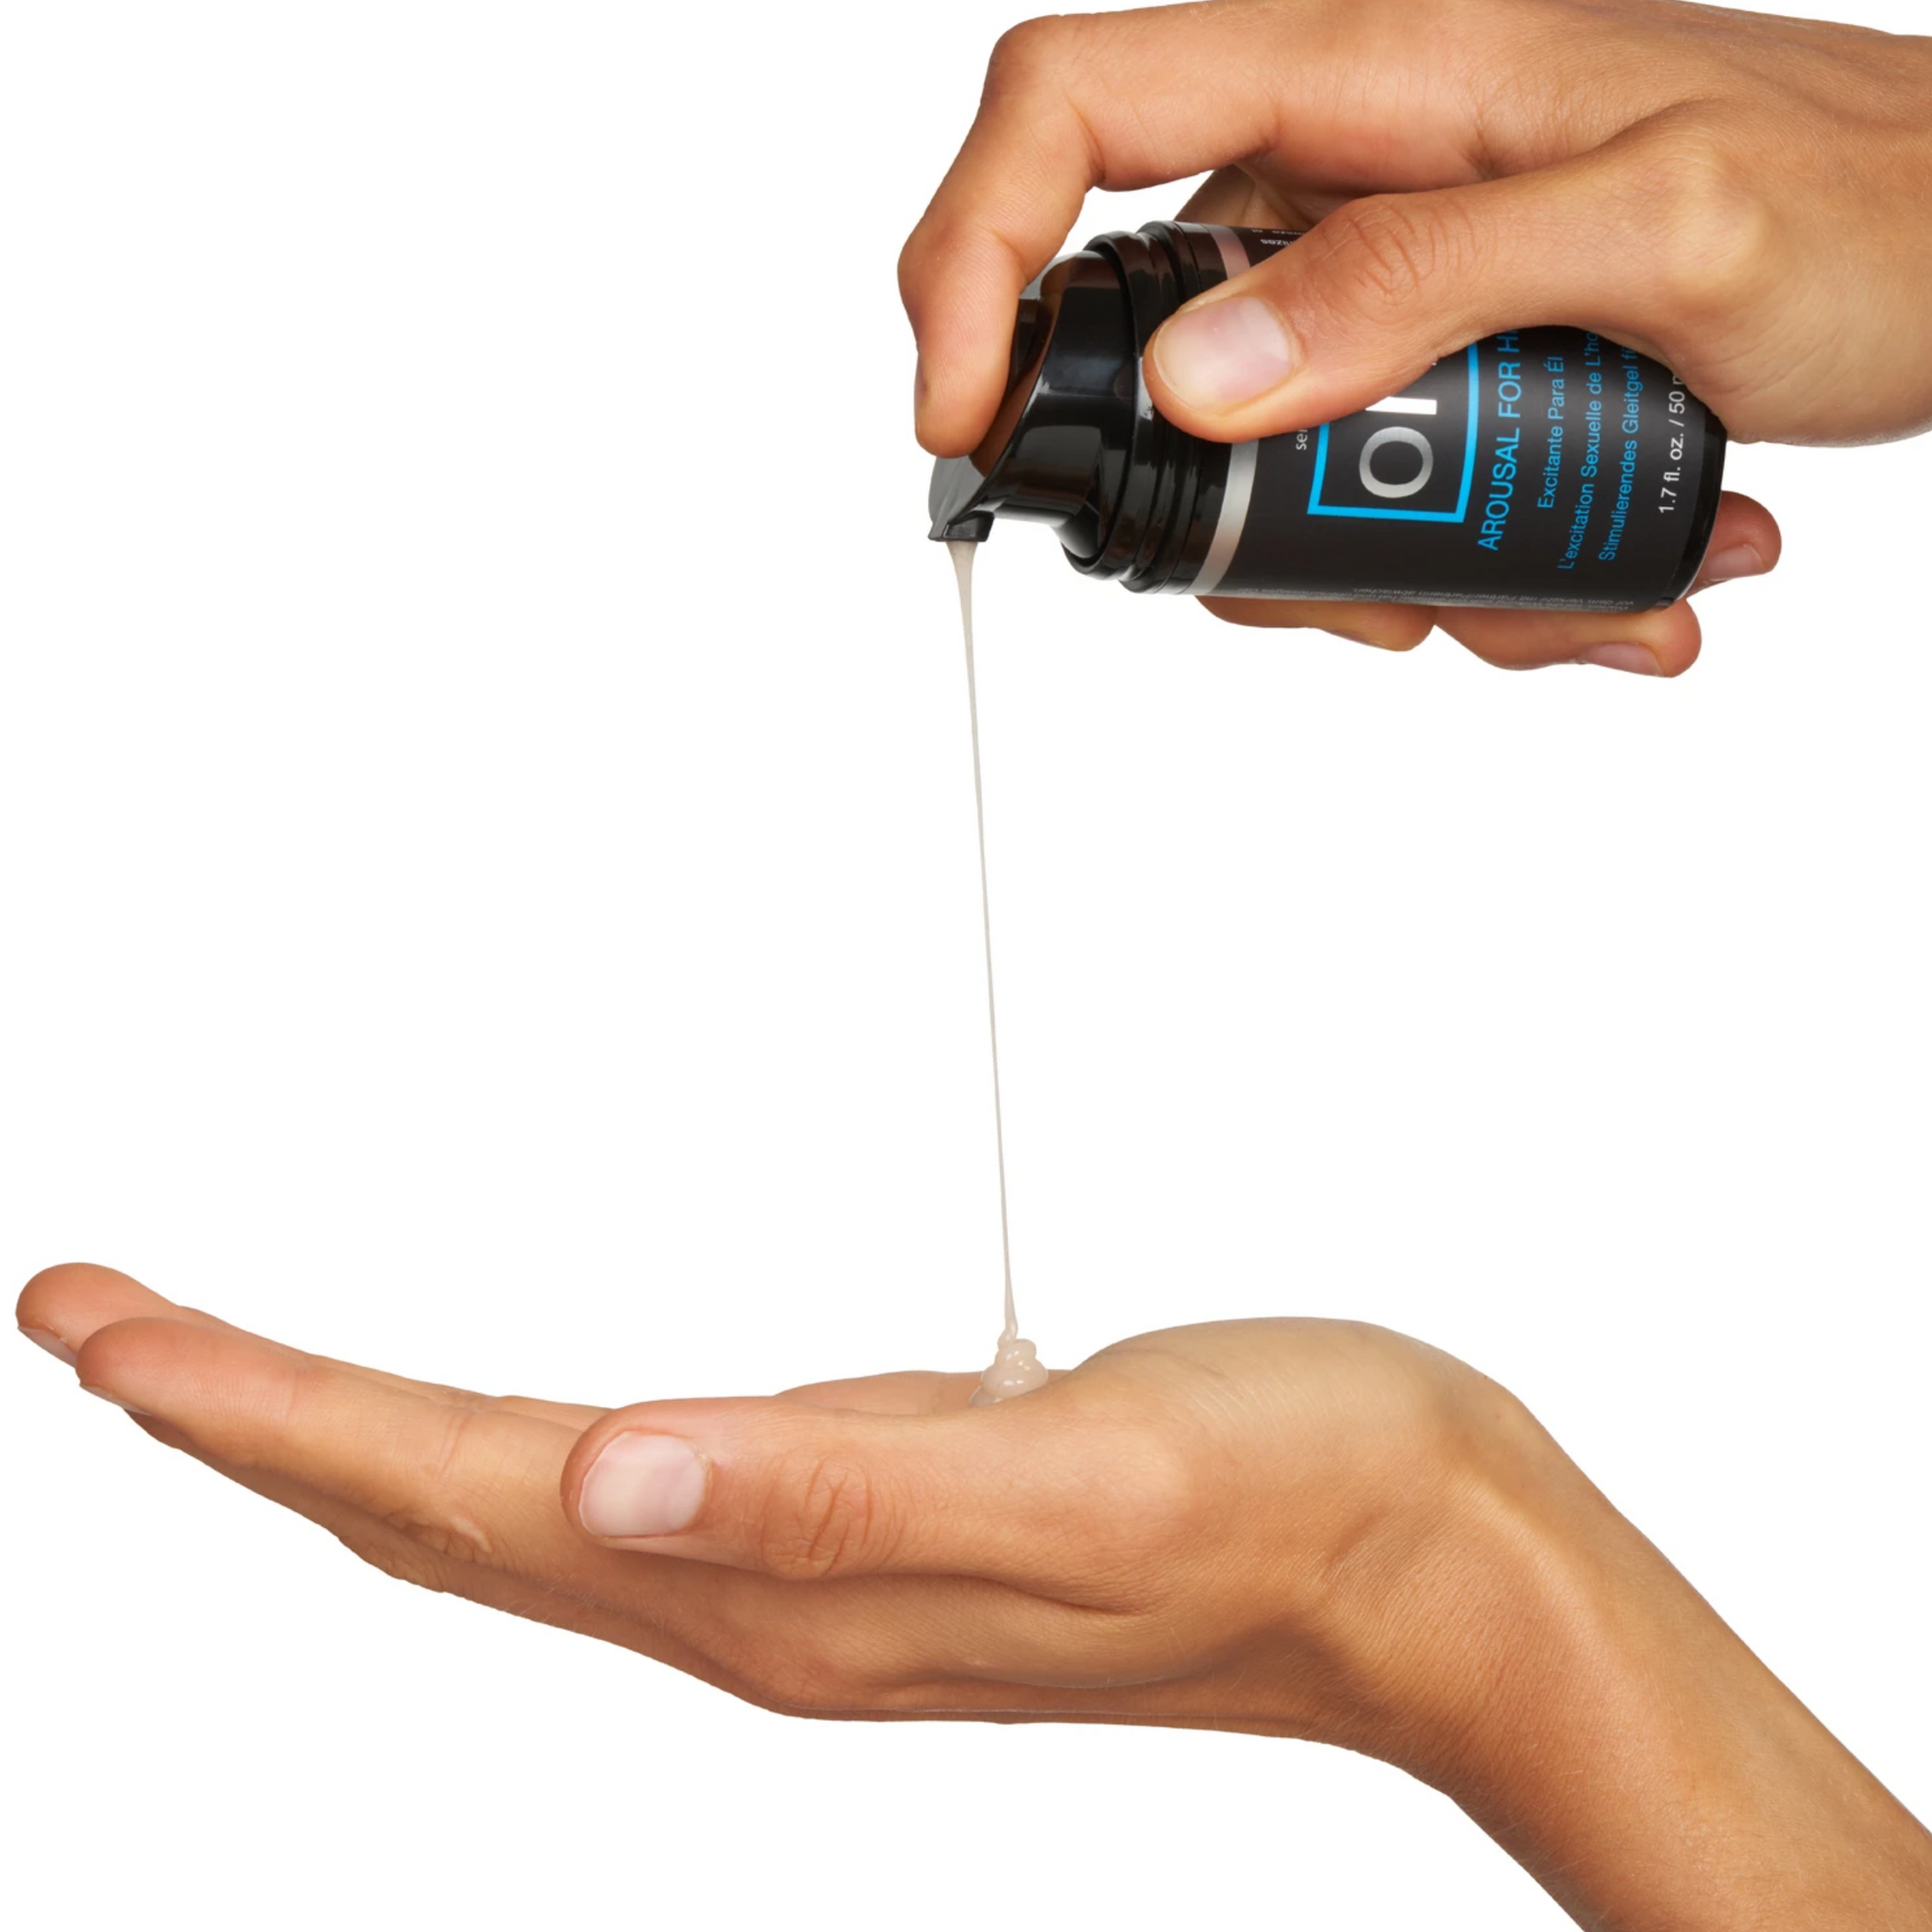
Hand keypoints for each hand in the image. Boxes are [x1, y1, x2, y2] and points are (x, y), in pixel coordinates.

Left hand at [19, 1263, 1931, 1927]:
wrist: (1432, 1558)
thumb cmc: (1293, 1491)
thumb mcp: (1082, 1478)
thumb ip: (843, 1486)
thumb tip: (605, 1481)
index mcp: (778, 1582)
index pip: (450, 1488)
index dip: (257, 1406)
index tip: (96, 1318)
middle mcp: (760, 1592)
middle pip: (437, 1512)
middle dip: (250, 1421)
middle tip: (99, 1317)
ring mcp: (809, 1566)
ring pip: (510, 1510)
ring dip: (351, 1438)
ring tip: (228, 1370)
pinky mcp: (867, 1516)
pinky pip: (618, 1490)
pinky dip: (496, 1445)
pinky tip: (495, 1427)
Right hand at [902, 0, 1931, 672]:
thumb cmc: (1879, 202)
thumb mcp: (1657, 234)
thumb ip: (1413, 282)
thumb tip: (1199, 375)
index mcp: (1370, 65)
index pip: (1071, 106)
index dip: (972, 253)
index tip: (969, 419)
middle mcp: (1346, 164)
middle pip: (1147, 340)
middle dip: (1232, 517)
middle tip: (1372, 593)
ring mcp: (1379, 272)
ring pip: (1259, 460)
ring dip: (1381, 573)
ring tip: (1560, 592)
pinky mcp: (1425, 356)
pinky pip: (1360, 490)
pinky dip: (1454, 573)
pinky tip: (1594, 582)